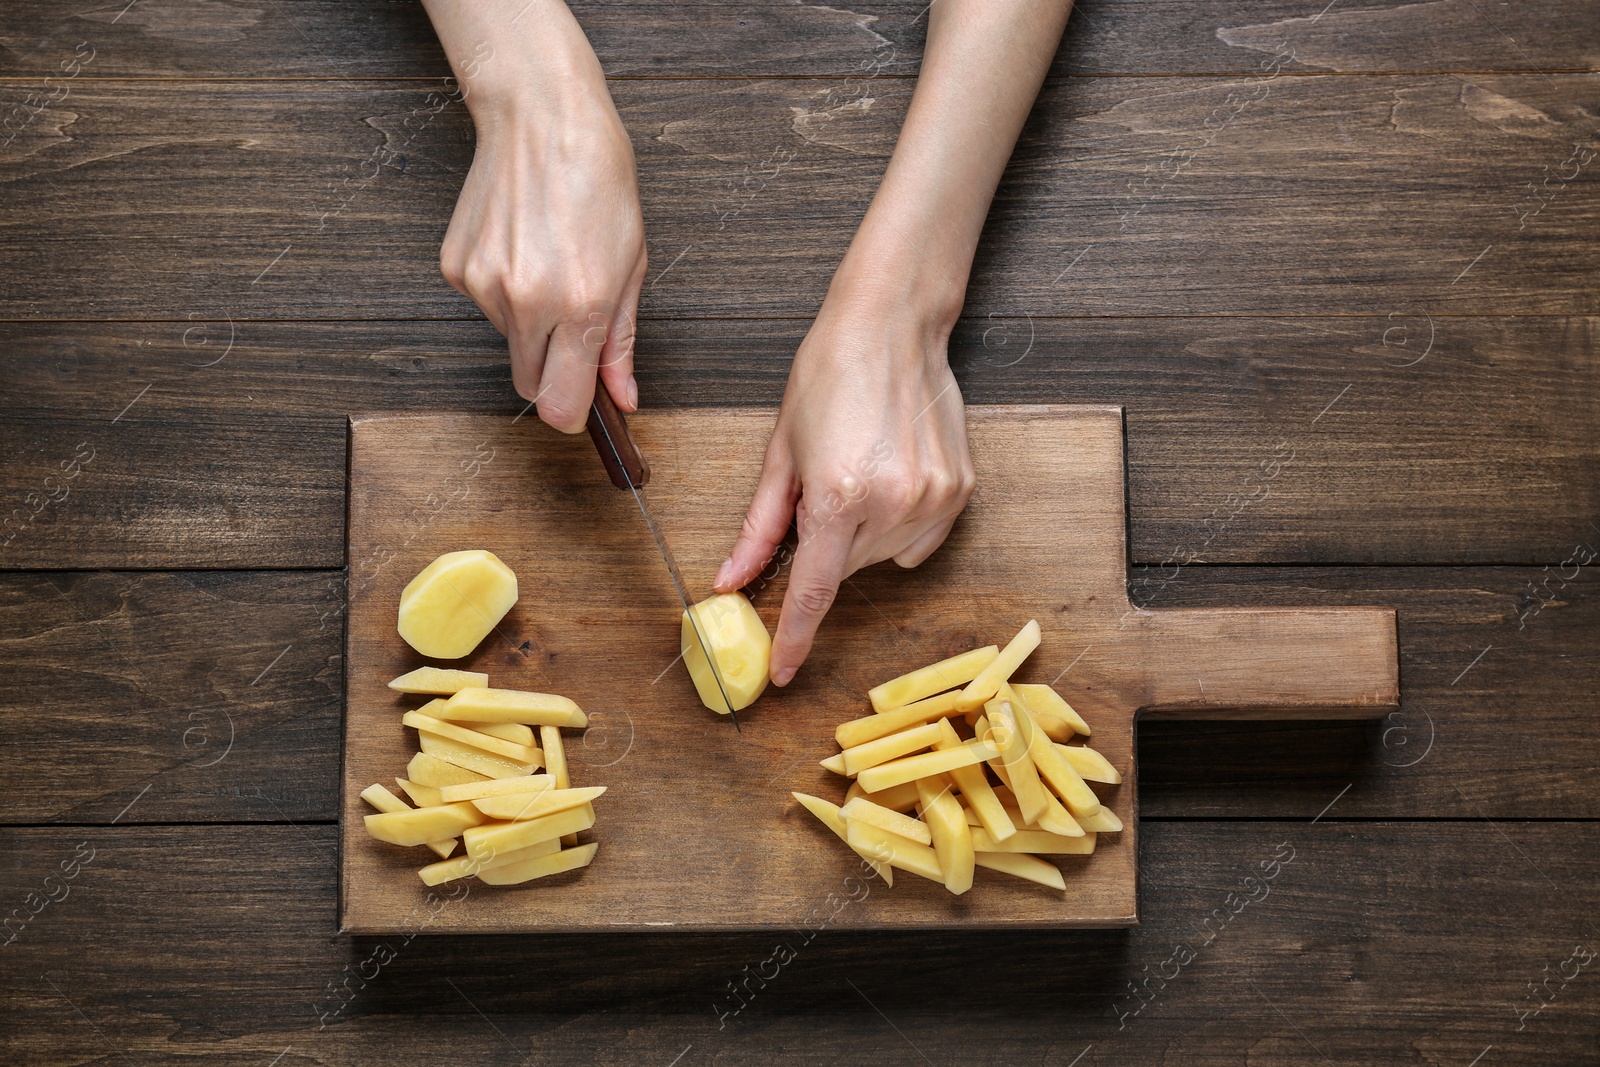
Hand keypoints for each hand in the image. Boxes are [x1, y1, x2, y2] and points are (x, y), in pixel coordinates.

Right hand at [438, 31, 645, 431]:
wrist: (542, 119)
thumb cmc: (597, 181)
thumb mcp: (632, 265)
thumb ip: (621, 342)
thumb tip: (622, 396)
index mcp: (580, 305)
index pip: (561, 405)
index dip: (574, 412)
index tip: (584, 404)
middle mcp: (527, 302)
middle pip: (530, 387)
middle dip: (554, 372)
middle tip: (575, 330)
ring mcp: (484, 285)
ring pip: (510, 344)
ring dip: (531, 326)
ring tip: (551, 268)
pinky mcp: (456, 269)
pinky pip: (485, 309)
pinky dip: (505, 295)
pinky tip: (523, 251)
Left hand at [712, 292, 975, 685]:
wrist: (892, 324)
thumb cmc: (831, 372)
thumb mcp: (781, 450)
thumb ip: (760, 526)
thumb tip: (733, 577)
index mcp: (838, 495)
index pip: (814, 591)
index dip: (794, 638)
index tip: (780, 673)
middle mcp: (892, 505)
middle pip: (846, 570)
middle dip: (826, 545)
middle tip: (822, 490)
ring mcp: (933, 500)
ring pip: (883, 557)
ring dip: (863, 534)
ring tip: (859, 470)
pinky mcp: (960, 492)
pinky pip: (919, 539)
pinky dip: (898, 522)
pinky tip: (890, 476)